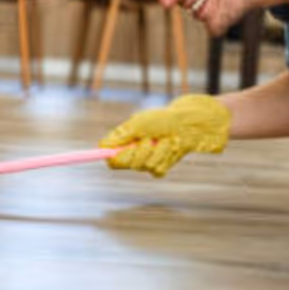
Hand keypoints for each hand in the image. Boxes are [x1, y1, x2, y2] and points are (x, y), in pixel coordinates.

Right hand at [99, 94, 230, 176]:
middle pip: (124, 163)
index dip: (109, 157)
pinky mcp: (160, 167)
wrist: (186, 125)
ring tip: (162, 140)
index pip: (111, 157)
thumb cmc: (161, 120)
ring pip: (142, 166)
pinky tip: (169, 147)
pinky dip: (164, 157)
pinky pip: (156, 169)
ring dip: (153, 151)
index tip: (109, 155)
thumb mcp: (139, 123)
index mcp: (125, 143)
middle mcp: (134, 154)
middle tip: (146, 139)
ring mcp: (147, 161)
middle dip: (136, 151)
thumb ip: (121, 135)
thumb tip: (103, 146)